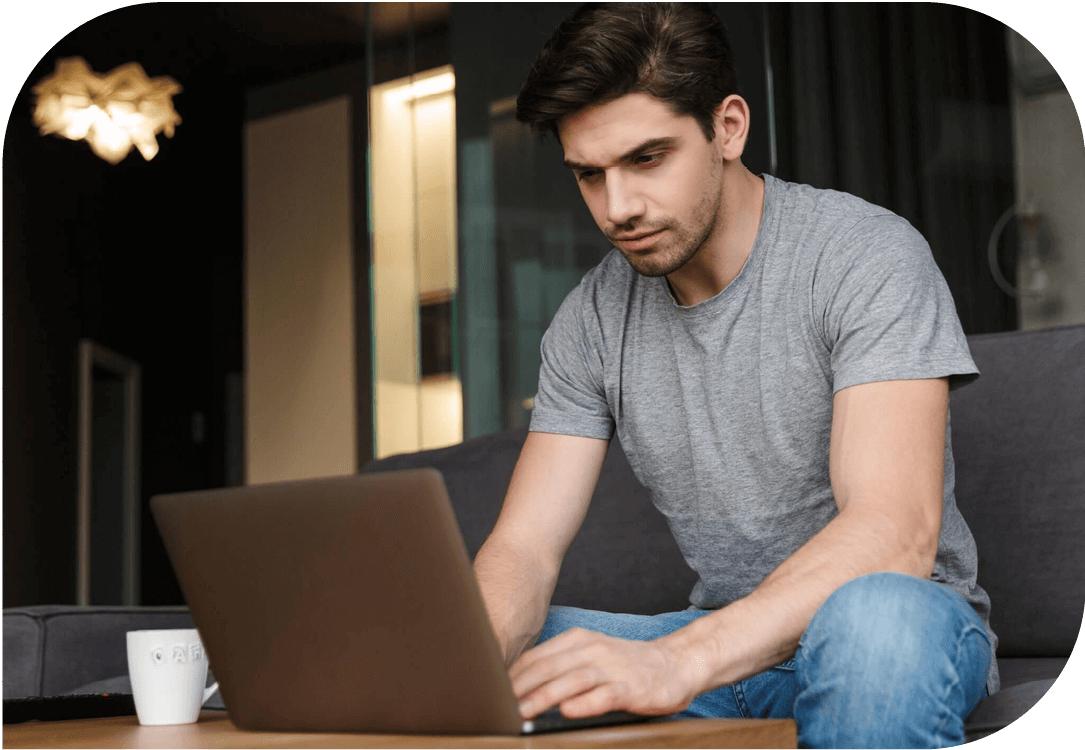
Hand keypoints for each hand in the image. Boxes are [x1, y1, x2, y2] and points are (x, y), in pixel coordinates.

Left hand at [509, 628, 699, 719]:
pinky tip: (569, 712)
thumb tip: (521, 686)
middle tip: (498, 708)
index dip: (512, 676)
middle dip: (520, 689)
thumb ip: (560, 667)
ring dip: (545, 697)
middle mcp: (592, 650)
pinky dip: (585, 703)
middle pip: (548, 668)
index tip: (492, 694)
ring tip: (523, 713)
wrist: (675, 664)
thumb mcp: (590, 657)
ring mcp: (611, 668)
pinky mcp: (631, 688)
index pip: (536, 658)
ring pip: (571, 681)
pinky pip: (604, 695)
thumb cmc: (626, 666)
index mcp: (578, 641)